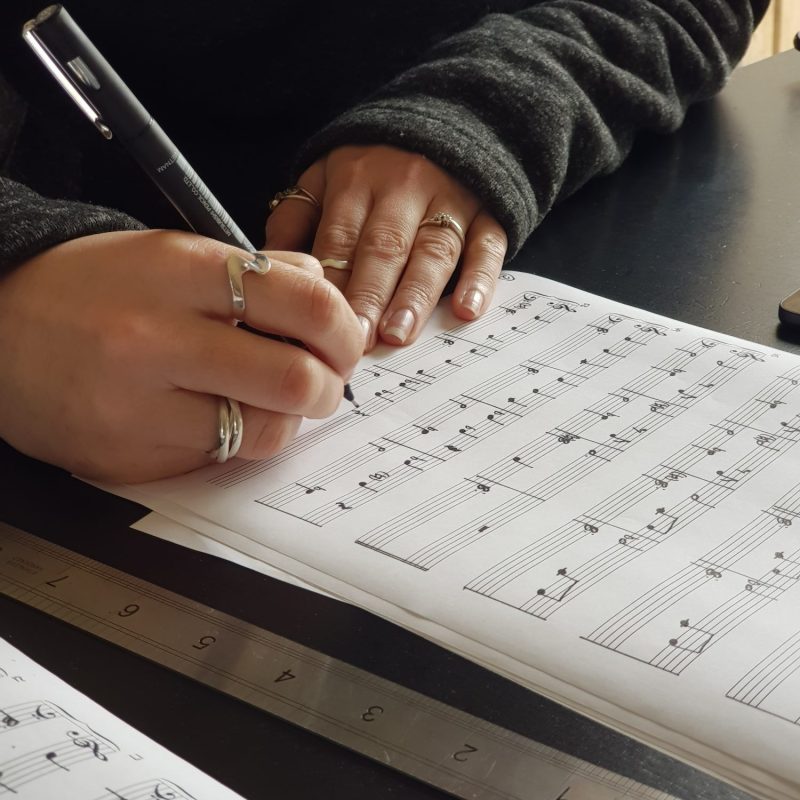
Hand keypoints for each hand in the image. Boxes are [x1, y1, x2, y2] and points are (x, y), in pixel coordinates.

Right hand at [0, 230, 362, 482]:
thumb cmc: (92, 287)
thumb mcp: (172, 254)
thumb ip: (257, 271)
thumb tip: (328, 295)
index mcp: (178, 271)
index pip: (303, 301)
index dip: (343, 327)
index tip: (344, 338)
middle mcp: (156, 338)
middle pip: (295, 378)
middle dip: (331, 385)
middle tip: (325, 379)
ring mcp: (138, 406)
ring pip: (265, 430)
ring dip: (289, 418)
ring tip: (272, 397)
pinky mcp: (128, 458)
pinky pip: (220, 458)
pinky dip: (242, 440)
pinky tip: (225, 416)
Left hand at [264, 145, 507, 349]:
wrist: (454, 120)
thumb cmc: (380, 164)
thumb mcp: (328, 171)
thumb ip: (298, 213)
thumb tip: (267, 261)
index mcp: (355, 181)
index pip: (339, 238)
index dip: (330, 284)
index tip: (317, 327)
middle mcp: (402, 188)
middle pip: (383, 248)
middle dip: (368, 296)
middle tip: (355, 341)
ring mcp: (450, 199)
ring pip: (432, 250)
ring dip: (415, 295)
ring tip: (399, 334)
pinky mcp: (489, 212)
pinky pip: (488, 244)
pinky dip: (481, 278)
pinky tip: (468, 309)